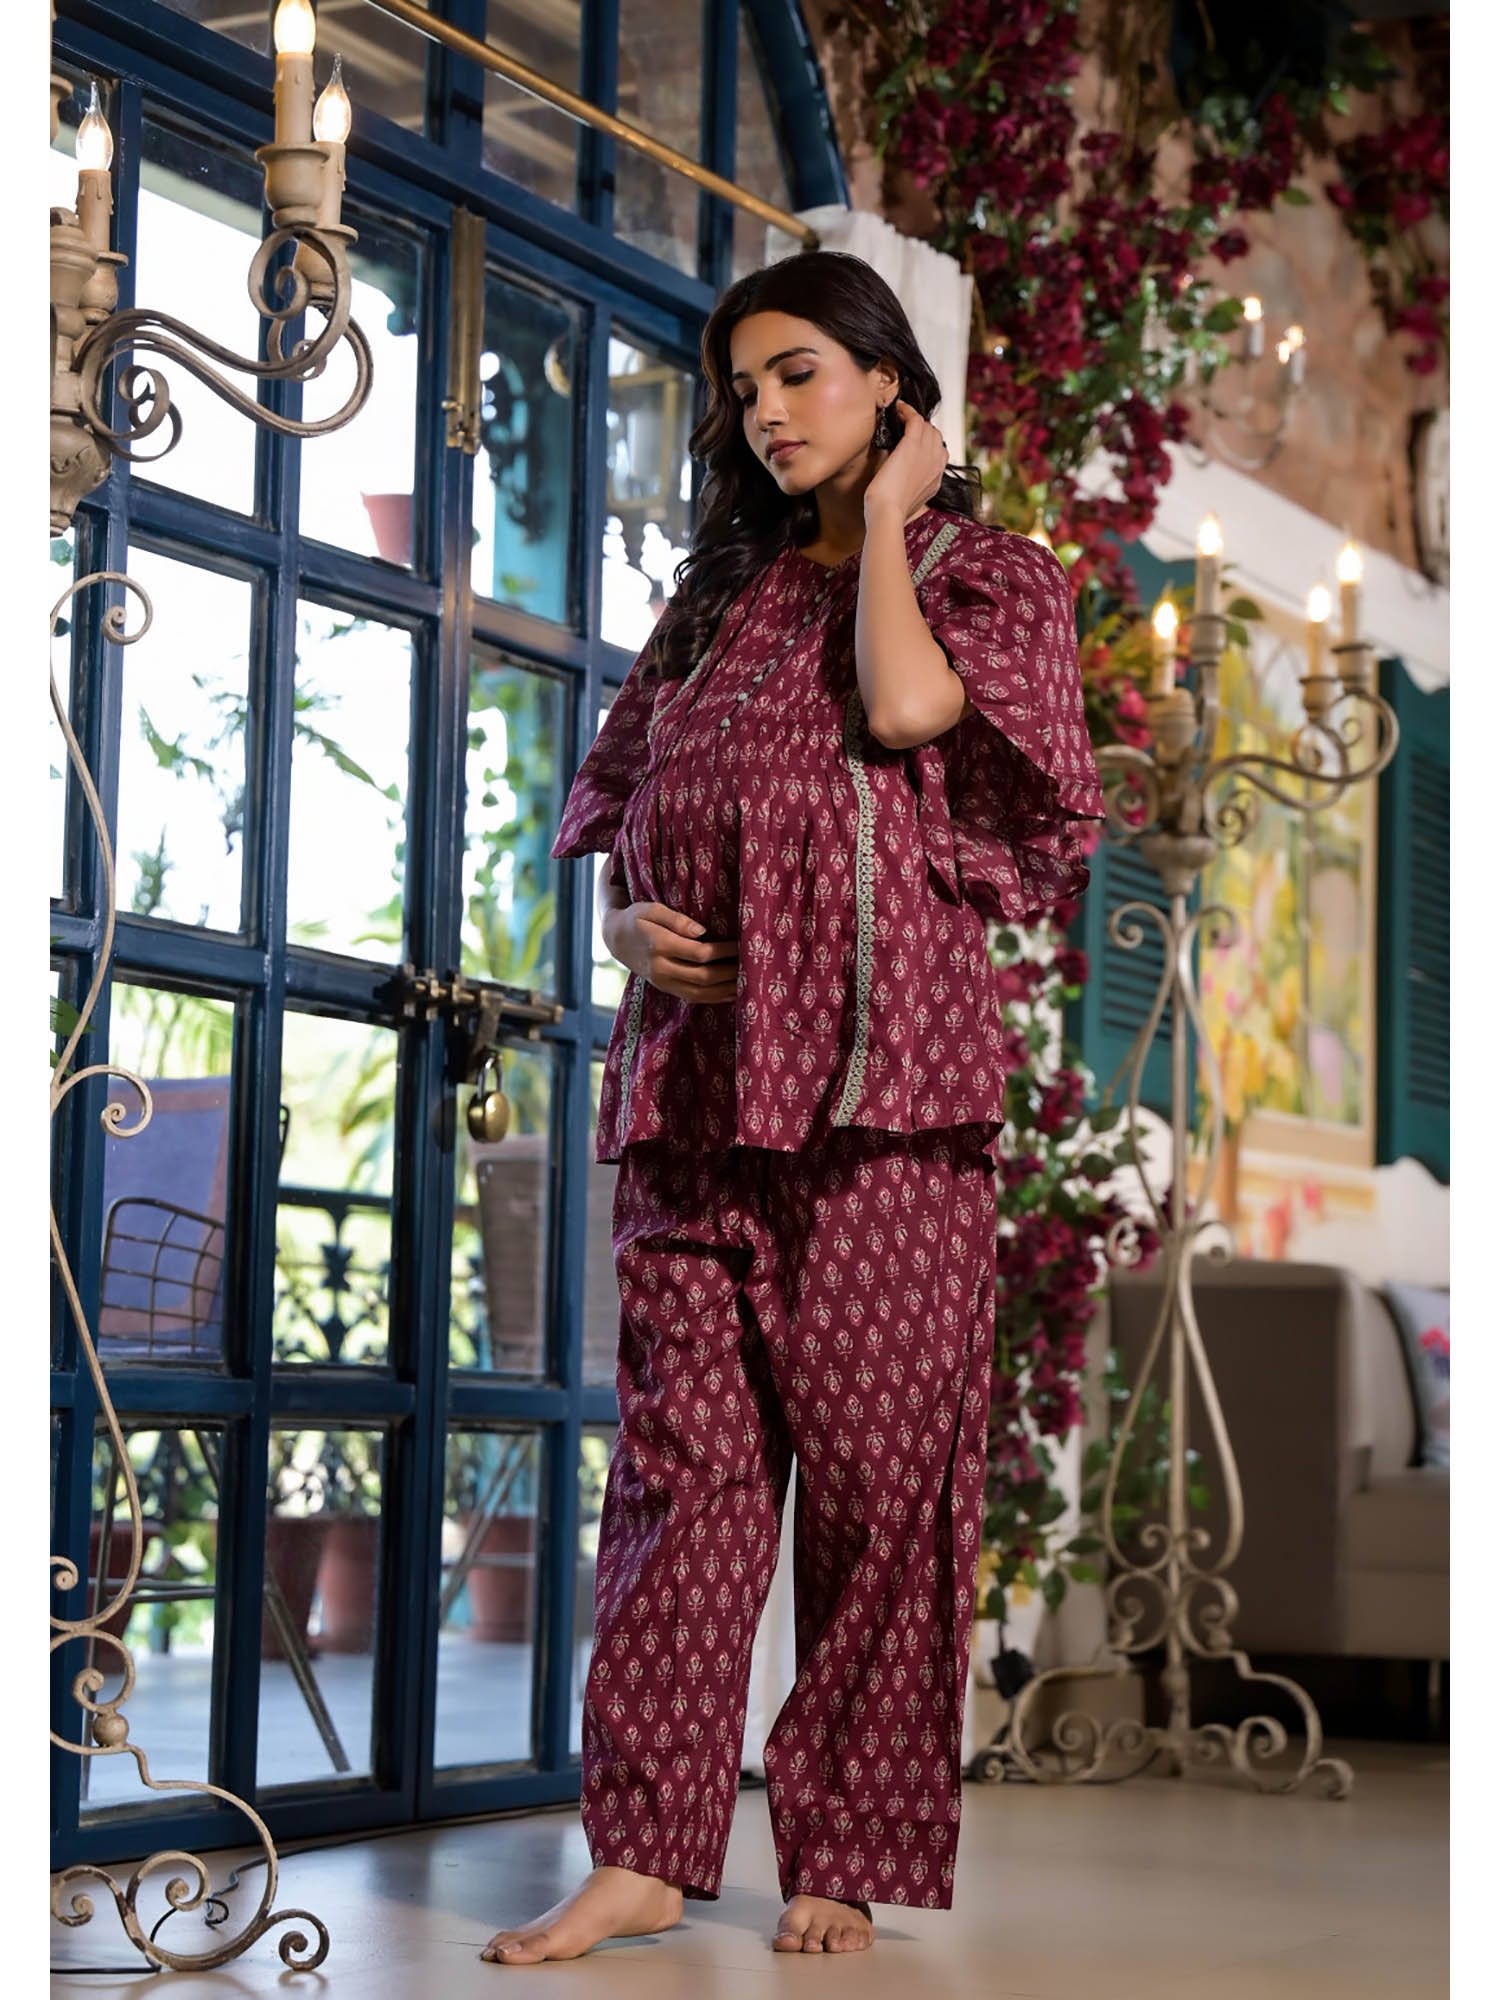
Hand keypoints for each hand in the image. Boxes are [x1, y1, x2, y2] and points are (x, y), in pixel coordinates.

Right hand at [605, 901, 738, 1004]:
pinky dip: (714, 998)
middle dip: (730, 972)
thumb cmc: (636, 918)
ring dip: (725, 989)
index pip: (699, 953)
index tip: (742, 944)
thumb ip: (677, 919)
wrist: (615, 940)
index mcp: (659, 945)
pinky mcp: (666, 988)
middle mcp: (661, 968)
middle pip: (702, 976)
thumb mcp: (651, 909)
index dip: (724, 951)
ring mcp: (663, 982)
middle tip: (750, 964)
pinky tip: (732, 993)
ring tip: (747, 982)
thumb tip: (703, 931)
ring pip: (699, 992)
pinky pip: (693, 998)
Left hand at [863, 397, 948, 524]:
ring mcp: (927, 454)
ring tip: (900, 414)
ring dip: (913, 418)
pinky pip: (915, 419)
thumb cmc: (890, 513)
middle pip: (935, 436)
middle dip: (922, 429)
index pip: (938, 453)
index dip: (927, 444)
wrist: (887, 514)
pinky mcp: (913, 445)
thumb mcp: (907, 503)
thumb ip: (911, 491)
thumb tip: (903, 486)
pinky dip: (906, 410)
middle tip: (904, 426)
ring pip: (927, 426)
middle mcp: (936, 464)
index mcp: (936, 479)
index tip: (913, 442)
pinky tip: (897, 408)